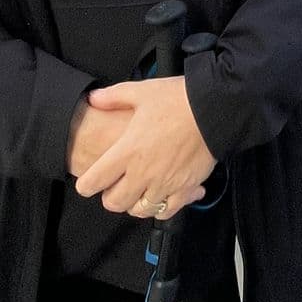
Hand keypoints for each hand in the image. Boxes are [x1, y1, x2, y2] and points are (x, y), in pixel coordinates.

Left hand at [73, 76, 215, 220]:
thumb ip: (114, 97)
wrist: (214, 109)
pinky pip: (167, 210)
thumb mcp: (142, 92)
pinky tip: (161, 195)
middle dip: (110, 196)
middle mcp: (143, 173)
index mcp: (127, 151)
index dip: (86, 184)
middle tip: (114, 185)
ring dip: (134, 203)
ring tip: (137, 191)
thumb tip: (94, 99)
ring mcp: (164, 184)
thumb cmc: (177, 99)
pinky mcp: (185, 188)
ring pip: (139, 210)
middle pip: (114, 202)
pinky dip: (161, 207)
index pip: (94, 182)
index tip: (89, 181)